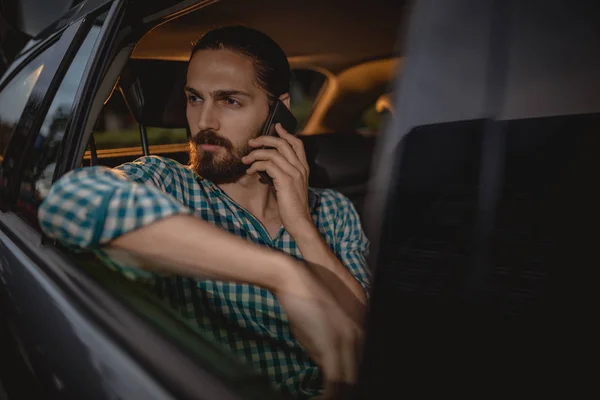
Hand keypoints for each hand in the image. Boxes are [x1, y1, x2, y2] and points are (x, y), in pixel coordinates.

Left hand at [242, 123, 311, 231]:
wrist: (299, 221)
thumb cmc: (292, 206)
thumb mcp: (290, 186)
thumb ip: (282, 174)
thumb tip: (266, 164)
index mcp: (303, 168)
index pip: (297, 143)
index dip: (286, 133)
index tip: (276, 127)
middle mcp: (300, 168)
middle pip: (283, 143)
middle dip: (265, 139)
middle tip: (252, 142)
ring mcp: (294, 173)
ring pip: (273, 153)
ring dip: (256, 154)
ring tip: (246, 159)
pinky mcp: (285, 180)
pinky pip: (268, 165)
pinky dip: (256, 165)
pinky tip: (251, 171)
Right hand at [275, 258, 363, 397]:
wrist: (294, 279)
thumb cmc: (301, 301)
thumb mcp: (316, 328)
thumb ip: (323, 348)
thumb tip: (324, 366)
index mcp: (358, 330)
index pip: (360, 365)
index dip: (350, 383)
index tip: (341, 391)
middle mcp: (359, 335)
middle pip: (357, 375)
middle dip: (346, 391)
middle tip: (332, 399)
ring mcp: (348, 340)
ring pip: (349, 382)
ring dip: (338, 396)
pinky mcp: (332, 345)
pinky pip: (335, 380)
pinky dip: (329, 396)